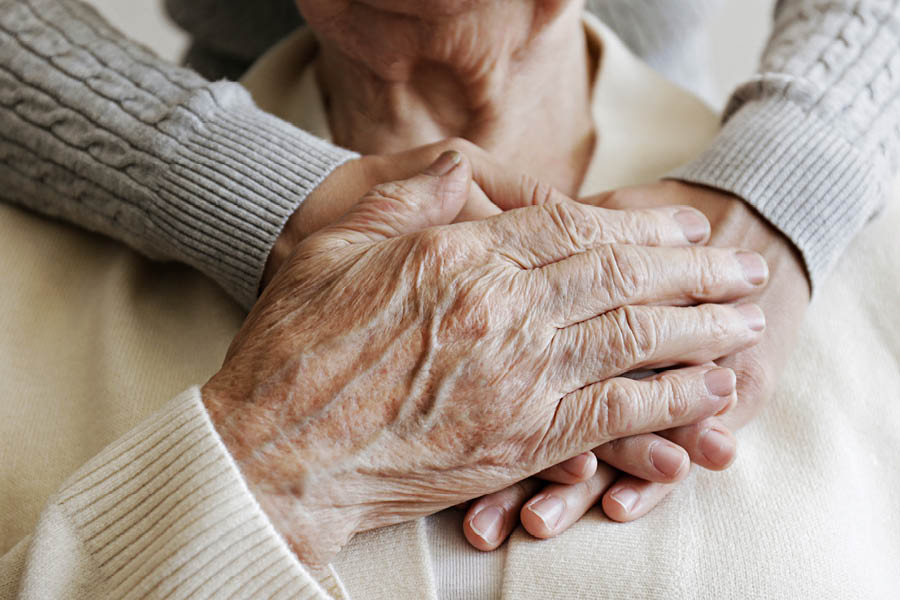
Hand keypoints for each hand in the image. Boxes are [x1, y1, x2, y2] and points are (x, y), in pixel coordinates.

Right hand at [203, 155, 765, 566]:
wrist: (276, 452)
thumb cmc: (294, 346)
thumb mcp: (333, 241)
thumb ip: (407, 198)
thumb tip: (466, 175)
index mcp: (458, 254)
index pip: (574, 227)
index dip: (640, 227)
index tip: (683, 228)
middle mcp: (500, 309)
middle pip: (621, 277)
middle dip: (693, 270)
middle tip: (740, 265)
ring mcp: (516, 377)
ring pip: (634, 340)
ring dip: (701, 328)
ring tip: (747, 322)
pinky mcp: (520, 440)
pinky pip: (615, 414)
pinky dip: (670, 401)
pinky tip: (710, 393)